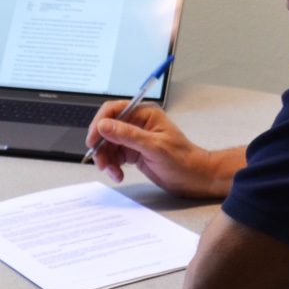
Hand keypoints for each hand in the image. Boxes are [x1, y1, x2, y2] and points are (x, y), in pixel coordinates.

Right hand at [85, 101, 235, 199]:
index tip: (93, 140)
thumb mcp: (154, 147)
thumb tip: (104, 125)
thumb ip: (128, 135)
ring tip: (113, 172)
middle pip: (107, 129)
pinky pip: (115, 156)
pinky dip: (113, 166)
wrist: (195, 178)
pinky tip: (118, 175)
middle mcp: (138, 123)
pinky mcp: (134, 152)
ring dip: (106, 159)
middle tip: (100, 162)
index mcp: (145, 113)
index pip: (113, 110)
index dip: (99, 123)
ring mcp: (135, 138)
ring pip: (109, 144)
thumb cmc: (183, 160)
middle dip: (101, 146)